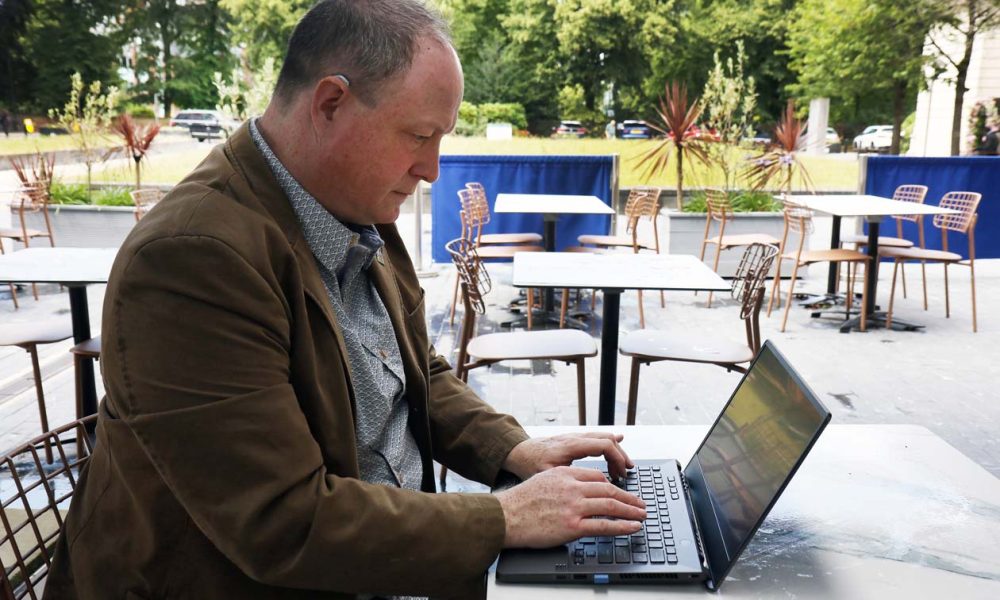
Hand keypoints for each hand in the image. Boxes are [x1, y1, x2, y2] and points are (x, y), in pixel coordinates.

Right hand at [495, 466, 646, 547]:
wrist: (506, 516)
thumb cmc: (520, 501)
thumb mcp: (544, 480)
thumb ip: (563, 482)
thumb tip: (578, 489)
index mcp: (566, 474)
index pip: (597, 478)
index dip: (613, 486)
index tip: (621, 493)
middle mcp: (572, 487)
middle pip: (609, 490)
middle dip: (629, 498)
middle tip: (640, 503)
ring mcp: (573, 506)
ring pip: (611, 506)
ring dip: (631, 511)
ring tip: (641, 515)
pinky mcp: (572, 525)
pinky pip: (604, 525)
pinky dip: (622, 526)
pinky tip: (632, 527)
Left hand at [501, 433, 633, 480]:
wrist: (516, 452)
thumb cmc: (528, 465)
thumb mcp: (546, 476)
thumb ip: (566, 481)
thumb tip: (584, 492)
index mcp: (570, 446)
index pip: (603, 445)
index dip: (617, 459)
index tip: (621, 474)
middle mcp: (574, 437)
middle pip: (607, 440)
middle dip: (621, 455)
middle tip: (627, 472)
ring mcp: (574, 436)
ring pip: (602, 437)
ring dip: (616, 450)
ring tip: (625, 465)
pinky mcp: (572, 439)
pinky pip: (595, 437)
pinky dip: (608, 443)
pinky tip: (618, 443)